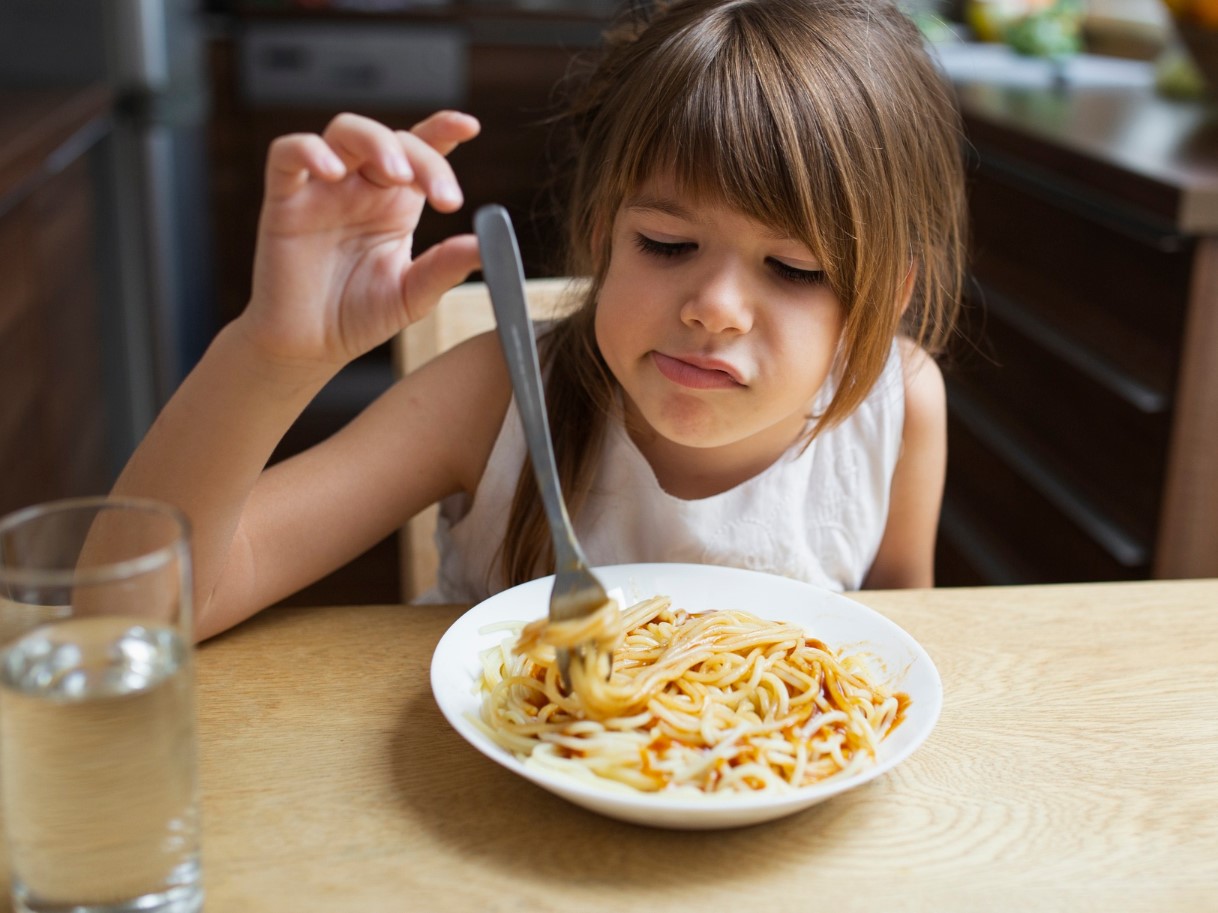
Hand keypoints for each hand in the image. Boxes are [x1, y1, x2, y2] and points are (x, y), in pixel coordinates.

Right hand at [242, 111, 481, 368]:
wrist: (309, 348)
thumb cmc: (358, 317)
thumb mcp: (412, 295)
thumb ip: (446, 267)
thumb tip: (489, 246)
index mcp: (396, 203)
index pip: (421, 151)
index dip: (442, 130)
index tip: (470, 127)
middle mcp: (361, 187)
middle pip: (391, 140)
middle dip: (422, 157)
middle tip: (443, 197)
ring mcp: (322, 189)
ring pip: (344, 132)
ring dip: (375, 141)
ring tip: (397, 174)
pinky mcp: (283, 201)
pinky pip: (287, 154)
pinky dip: (309, 151)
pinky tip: (332, 170)